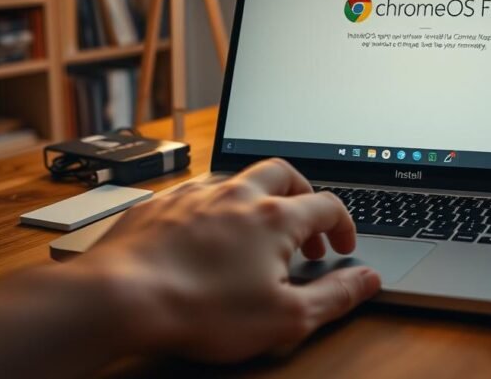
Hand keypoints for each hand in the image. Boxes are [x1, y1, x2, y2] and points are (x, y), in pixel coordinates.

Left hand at [71, 159, 381, 361]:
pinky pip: (194, 192)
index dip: (344, 225)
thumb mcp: (285, 318)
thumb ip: (335, 296)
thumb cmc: (202, 309)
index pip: (328, 205)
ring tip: (255, 228)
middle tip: (305, 224)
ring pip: (237, 176)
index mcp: (276, 218)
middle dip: (303, 192)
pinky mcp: (160, 204)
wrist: (121, 297)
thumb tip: (369, 280)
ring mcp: (195, 195)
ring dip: (256, 195)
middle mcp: (238, 194)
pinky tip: (204, 231)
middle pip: (284, 173)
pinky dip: (211, 205)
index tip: (342, 247)